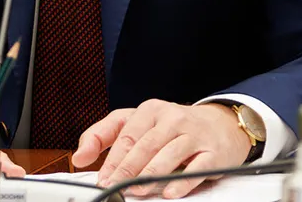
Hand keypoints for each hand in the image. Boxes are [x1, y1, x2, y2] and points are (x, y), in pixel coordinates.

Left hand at [72, 100, 250, 197]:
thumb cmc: (173, 126)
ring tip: (136, 191)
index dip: (112, 159)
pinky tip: (169, 191)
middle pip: (145, 145)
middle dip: (127, 169)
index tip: (102, 178)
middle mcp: (172, 118)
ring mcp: (194, 134)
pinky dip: (182, 180)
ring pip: (169, 154)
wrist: (221, 123)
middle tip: (114, 187)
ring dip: (150, 174)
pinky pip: (197, 167)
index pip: (127, 135)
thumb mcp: (137, 123)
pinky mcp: (213, 151)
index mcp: (150, 110)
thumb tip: (79, 157)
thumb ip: (105, 135)